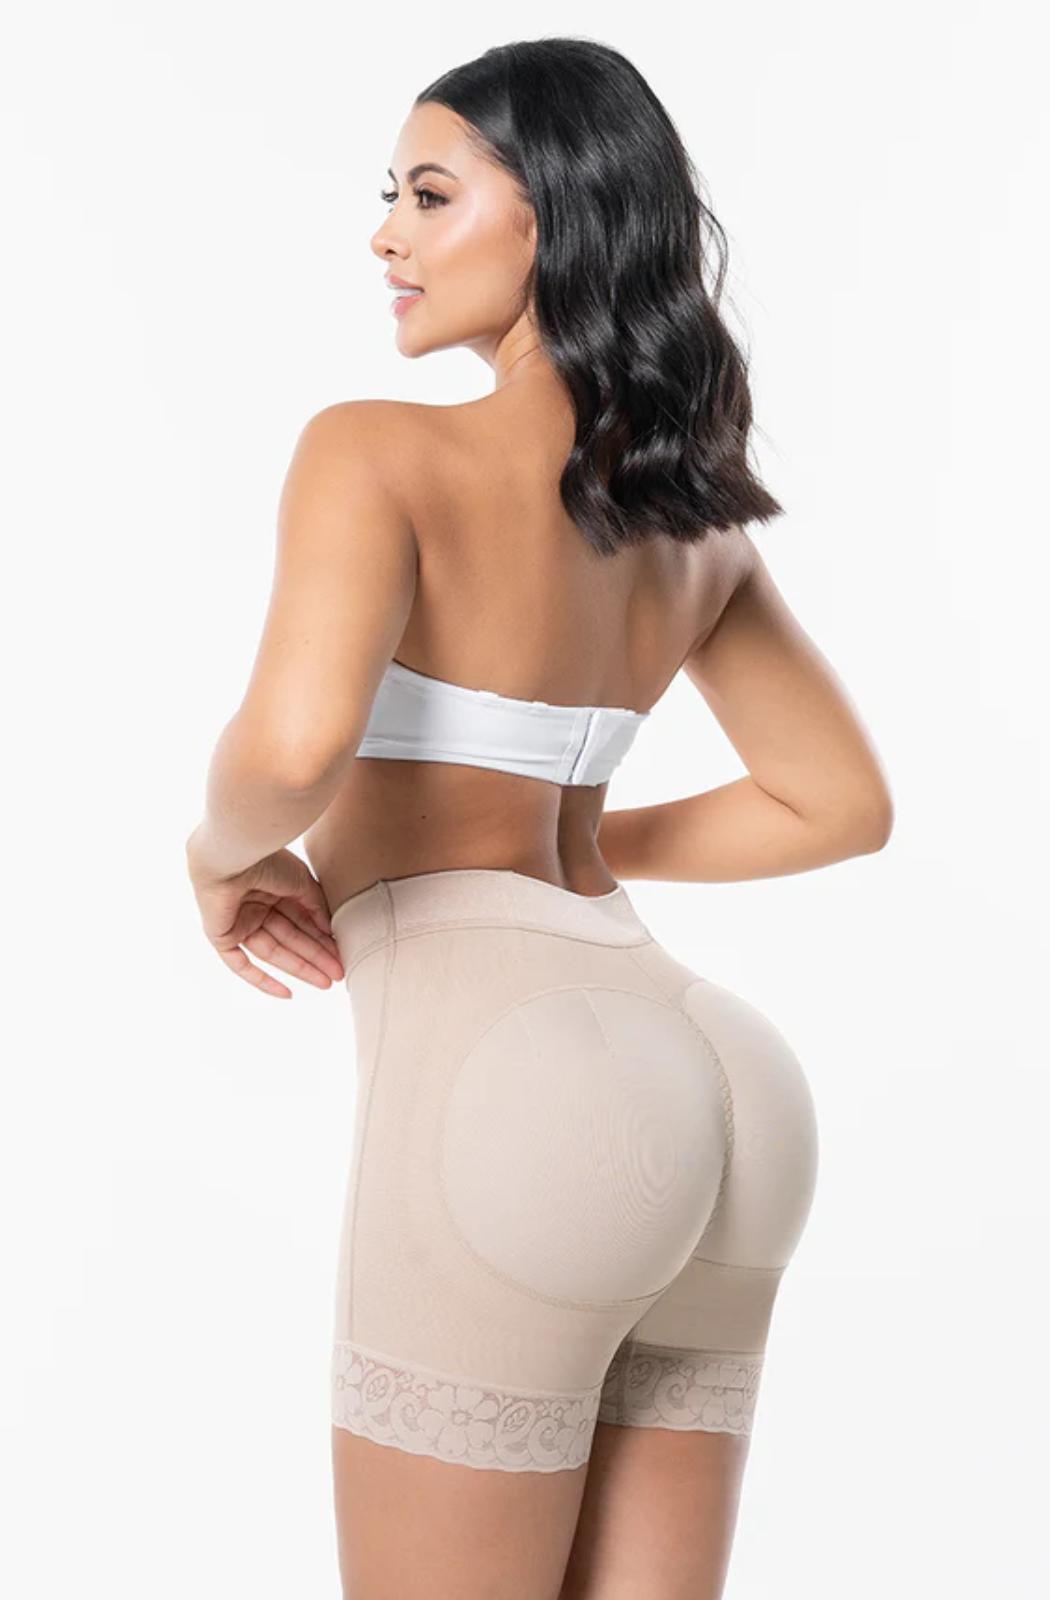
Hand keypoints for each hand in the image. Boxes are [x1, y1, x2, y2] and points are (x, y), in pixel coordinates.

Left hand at [187, 843, 344, 998]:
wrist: (234, 855)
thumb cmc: (266, 860)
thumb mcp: (302, 882)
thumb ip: (316, 906)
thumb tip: (329, 931)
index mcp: (274, 891)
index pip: (301, 921)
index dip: (322, 939)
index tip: (341, 954)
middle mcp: (257, 907)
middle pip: (290, 940)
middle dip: (316, 957)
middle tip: (338, 974)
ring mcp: (239, 923)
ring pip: (274, 953)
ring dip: (300, 968)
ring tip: (326, 981)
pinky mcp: (222, 936)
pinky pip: (241, 964)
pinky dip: (262, 980)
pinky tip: (287, 993)